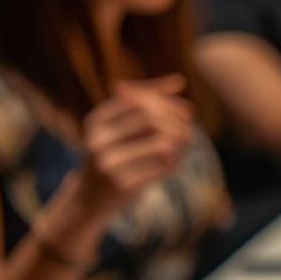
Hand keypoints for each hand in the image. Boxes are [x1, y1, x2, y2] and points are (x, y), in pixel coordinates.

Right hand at [75, 75, 194, 216]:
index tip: (187, 110)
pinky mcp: (123, 185)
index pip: (140, 100)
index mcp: (96, 121)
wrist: (91, 200)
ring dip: (181, 144)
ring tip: (184, 146)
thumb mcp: (119, 128)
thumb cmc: (113, 156)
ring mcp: (109, 163)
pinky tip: (174, 164)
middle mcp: (98, 140)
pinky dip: (175, 164)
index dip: (169, 102)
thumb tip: (179, 80)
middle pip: (151, 118)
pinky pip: (163, 168)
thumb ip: (145, 103)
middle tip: (189, 130)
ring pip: (163, 143)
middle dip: (177, 122)